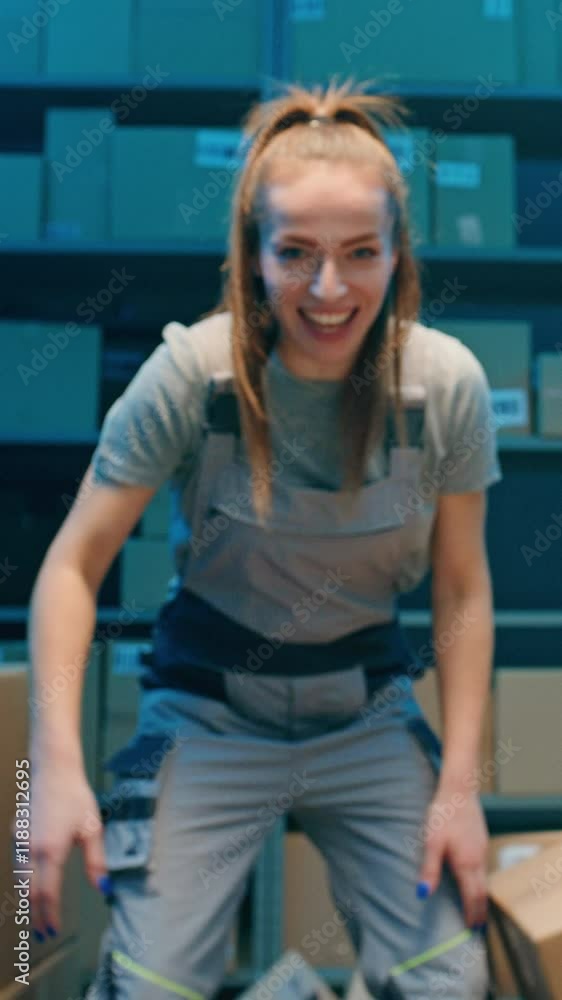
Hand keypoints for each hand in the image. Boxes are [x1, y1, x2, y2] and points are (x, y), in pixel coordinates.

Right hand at [11, 760, 108, 938]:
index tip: (53, 931)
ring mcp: (20, 842)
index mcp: (50, 851)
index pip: (47, 894)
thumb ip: (97, 862)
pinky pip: (18, 866)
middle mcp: (30, 850)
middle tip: (43, 933)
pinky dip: (24, 883)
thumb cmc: (75, 797)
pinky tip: (32, 887)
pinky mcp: (16, 835)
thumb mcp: (92, 829)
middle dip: (36, 915)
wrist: (53, 771)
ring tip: (37, 916)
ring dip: (28, 900)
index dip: (49, 916)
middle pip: (29, 893)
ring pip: (20, 881)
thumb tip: (104, 888)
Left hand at [416, 786, 488, 929]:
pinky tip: (474, 880)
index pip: (472, 896)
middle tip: (478, 929)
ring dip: (481, 897)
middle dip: (480, 911)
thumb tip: (423, 894)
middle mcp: (478, 859)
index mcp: (466, 863)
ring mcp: (482, 849)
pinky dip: (481, 882)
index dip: (471, 914)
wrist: (459, 789)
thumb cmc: (442, 814)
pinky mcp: (481, 839)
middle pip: (482, 892)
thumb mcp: (431, 842)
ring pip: (485, 879)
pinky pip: (483, 868)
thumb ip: (429, 869)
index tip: (471, 930)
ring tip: (477, 910)